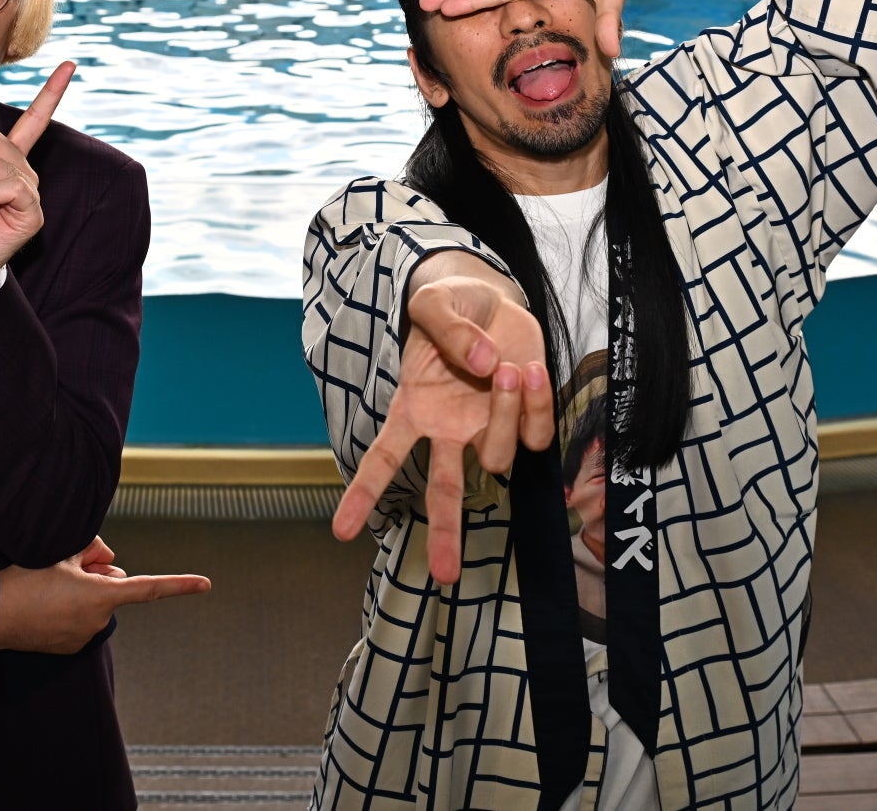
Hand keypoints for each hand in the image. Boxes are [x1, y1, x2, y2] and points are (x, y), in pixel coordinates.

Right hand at [0, 537, 210, 654]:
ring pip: (94, 601)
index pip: (149, 588)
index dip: (180, 585)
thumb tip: (107, 560)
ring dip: (82, 590)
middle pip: (113, 585)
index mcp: (102, 595)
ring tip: (47, 585)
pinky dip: (68, 607)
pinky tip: (44, 602)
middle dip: (98, 574)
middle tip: (66, 565)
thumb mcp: (60, 551)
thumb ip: (93, 549)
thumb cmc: (23, 577)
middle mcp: (97, 620)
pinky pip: (78, 618)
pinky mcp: (66, 647)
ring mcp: (82, 637)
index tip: (206, 584)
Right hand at [331, 274, 554, 584]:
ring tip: (508, 367)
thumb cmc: (450, 306)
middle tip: (444, 575)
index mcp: (414, 409)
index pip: (383, 458)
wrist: (491, 300)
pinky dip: (537, 404)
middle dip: (446, 531)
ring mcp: (487, 429)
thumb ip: (452, 331)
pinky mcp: (523, 418)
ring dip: (507, 413)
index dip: (362, 493)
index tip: (339, 531)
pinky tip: (530, 370)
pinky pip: (534, 433)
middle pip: (443, 490)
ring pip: (497, 454)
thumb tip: (484, 368)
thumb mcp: (435, 304)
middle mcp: (448, 430)